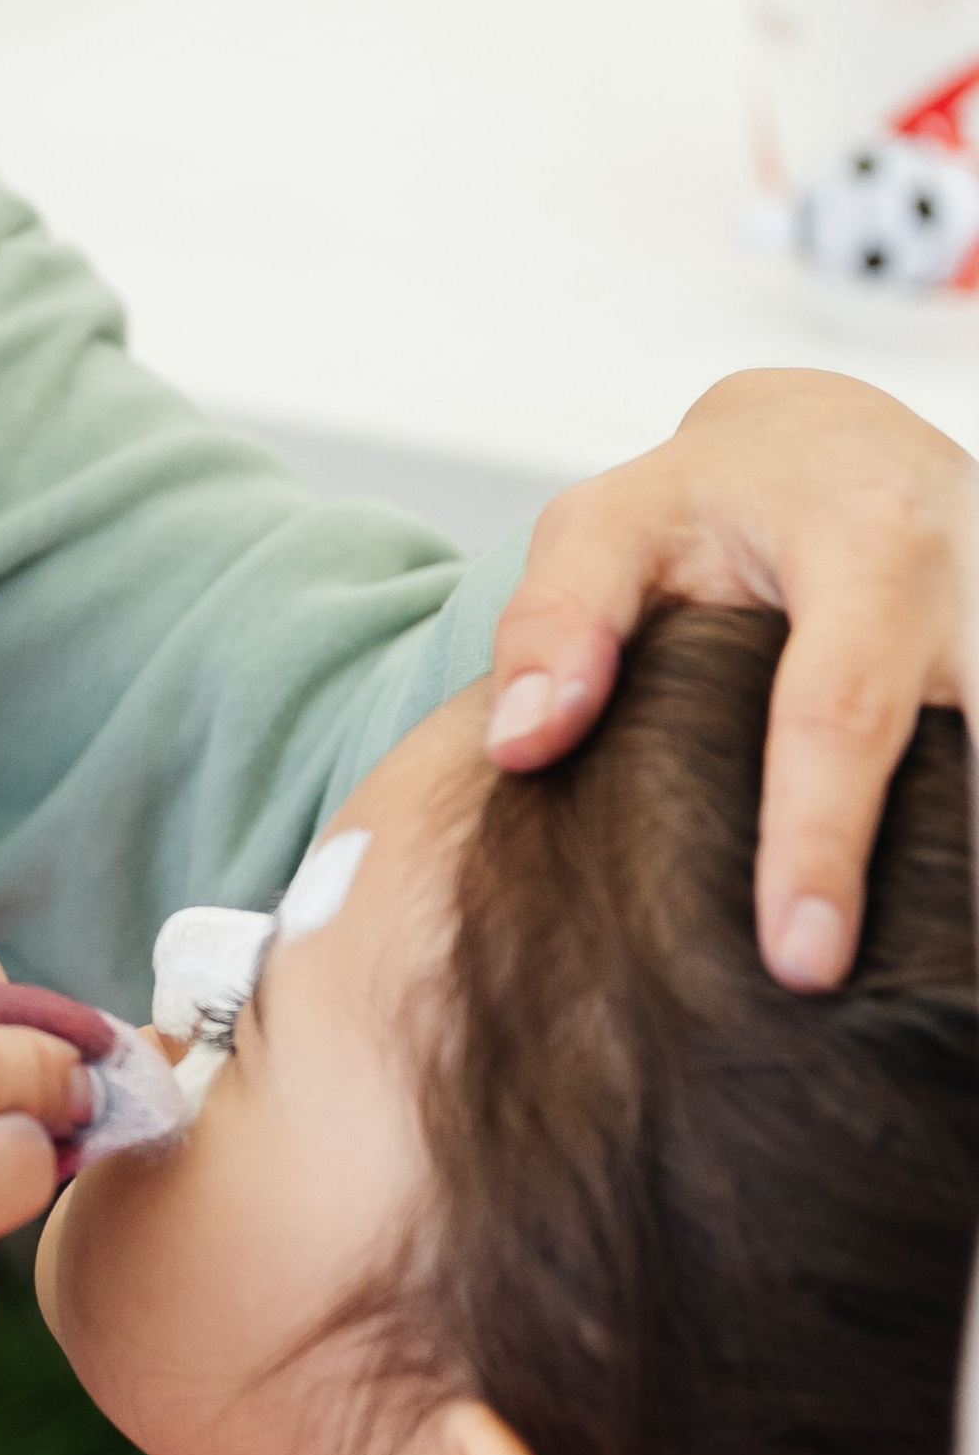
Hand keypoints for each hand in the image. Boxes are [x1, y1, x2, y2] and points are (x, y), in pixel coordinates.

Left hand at [486, 370, 973, 986]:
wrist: (842, 442)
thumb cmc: (708, 499)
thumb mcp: (611, 521)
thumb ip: (558, 619)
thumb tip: (522, 746)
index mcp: (866, 549)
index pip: (842, 711)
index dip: (822, 839)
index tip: (800, 961)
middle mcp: (975, 593)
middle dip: (956, 880)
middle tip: (891, 1012)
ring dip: (967, 874)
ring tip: (939, 997)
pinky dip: (969, 858)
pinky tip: (946, 947)